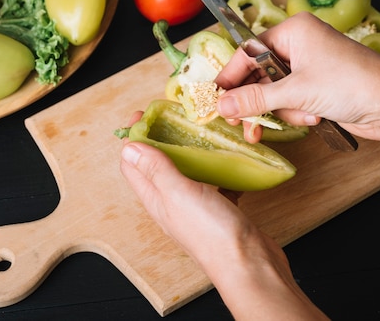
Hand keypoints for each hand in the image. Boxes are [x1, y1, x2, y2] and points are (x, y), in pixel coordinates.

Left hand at [119, 112, 328, 319]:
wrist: (250, 266)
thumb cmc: (212, 233)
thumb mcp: (178, 194)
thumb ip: (155, 169)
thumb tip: (128, 147)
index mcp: (156, 198)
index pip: (133, 164)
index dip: (134, 137)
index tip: (144, 113)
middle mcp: (171, 202)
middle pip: (157, 164)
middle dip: (160, 137)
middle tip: (173, 114)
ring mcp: (195, 206)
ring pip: (186, 170)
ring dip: (188, 148)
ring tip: (199, 127)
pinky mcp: (218, 209)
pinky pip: (213, 181)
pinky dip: (216, 165)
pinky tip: (226, 154)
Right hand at [216, 11, 379, 143]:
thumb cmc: (353, 83)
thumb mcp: (296, 91)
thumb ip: (255, 99)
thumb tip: (222, 104)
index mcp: (293, 32)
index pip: (247, 53)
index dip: (230, 77)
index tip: (216, 98)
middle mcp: (298, 46)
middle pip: (257, 75)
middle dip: (256, 102)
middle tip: (241, 122)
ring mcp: (306, 68)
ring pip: (272, 93)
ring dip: (283, 111)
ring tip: (302, 116)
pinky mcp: (314, 89)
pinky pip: (288, 103)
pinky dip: (296, 114)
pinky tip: (315, 118)